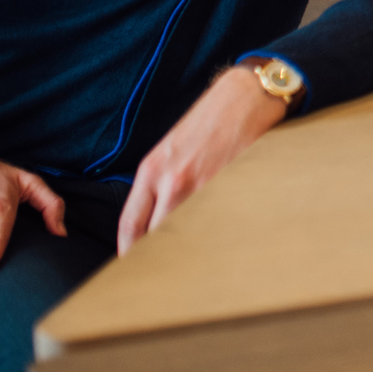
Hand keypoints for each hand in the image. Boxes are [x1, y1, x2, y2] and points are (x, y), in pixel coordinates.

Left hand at [117, 66, 287, 253]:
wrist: (244, 97)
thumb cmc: (208, 119)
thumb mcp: (169, 147)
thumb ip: (159, 182)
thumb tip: (155, 220)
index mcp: (151, 170)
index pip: (131, 225)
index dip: (128, 253)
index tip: (130, 267)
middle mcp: (173, 181)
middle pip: (157, 236)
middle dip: (157, 257)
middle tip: (161, 274)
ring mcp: (203, 186)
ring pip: (187, 232)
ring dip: (188, 249)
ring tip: (191, 265)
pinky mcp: (230, 186)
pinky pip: (217, 221)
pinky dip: (215, 234)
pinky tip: (219, 241)